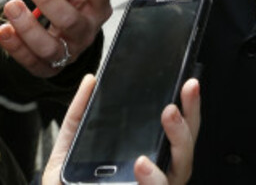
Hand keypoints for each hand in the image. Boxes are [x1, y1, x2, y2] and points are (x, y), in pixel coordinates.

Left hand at [0, 0, 111, 76]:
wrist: (69, 42)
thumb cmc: (70, 5)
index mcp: (97, 6)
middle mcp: (86, 30)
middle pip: (70, 19)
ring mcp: (69, 52)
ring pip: (49, 45)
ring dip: (28, 26)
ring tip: (12, 6)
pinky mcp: (49, 68)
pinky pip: (31, 62)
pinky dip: (15, 48)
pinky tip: (4, 30)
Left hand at [42, 75, 200, 184]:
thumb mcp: (67, 153)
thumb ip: (79, 117)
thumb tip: (91, 80)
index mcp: (146, 158)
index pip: (175, 130)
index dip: (188, 107)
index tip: (188, 83)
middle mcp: (156, 177)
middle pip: (186, 148)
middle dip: (188, 120)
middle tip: (175, 100)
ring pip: (180, 172)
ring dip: (177, 144)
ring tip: (167, 118)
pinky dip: (153, 179)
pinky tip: (143, 165)